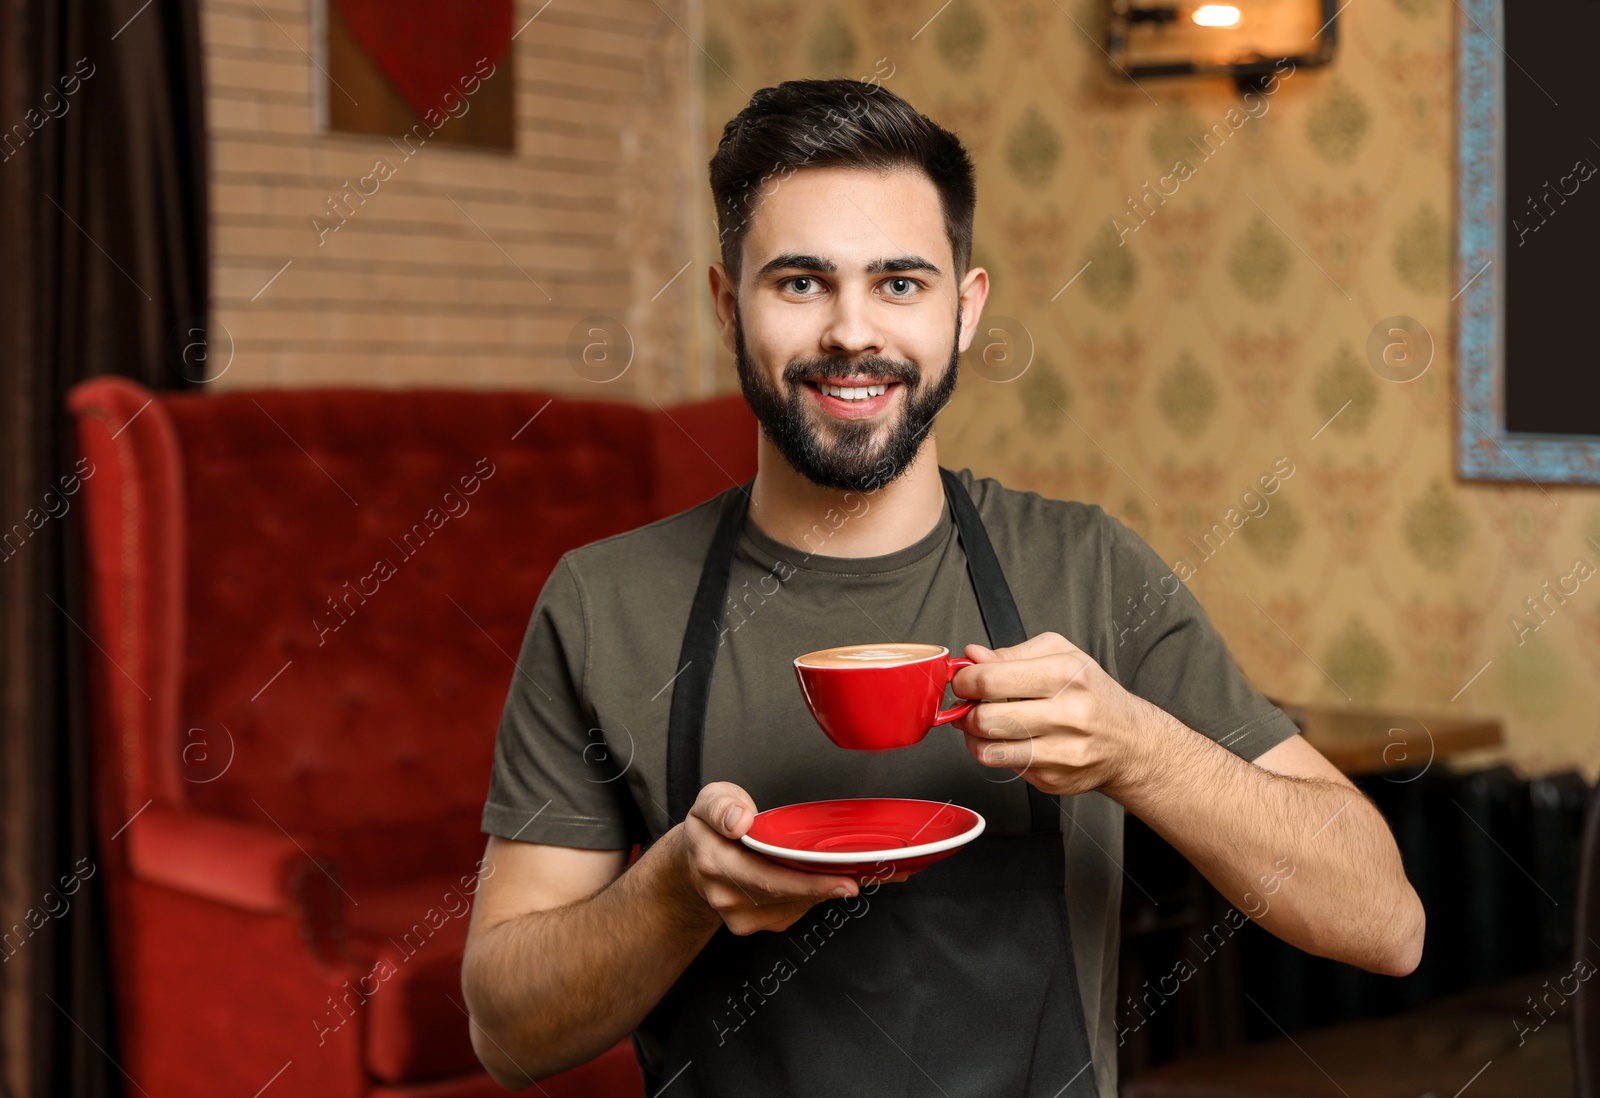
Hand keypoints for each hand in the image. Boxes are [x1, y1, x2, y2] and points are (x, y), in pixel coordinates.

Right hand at [676, 782, 910, 935]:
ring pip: (798, 904)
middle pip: (791, 896)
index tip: (843, 882)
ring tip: (863, 871)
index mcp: (717, 864)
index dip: (810, 884)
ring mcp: (744, 916)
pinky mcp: (761, 922)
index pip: (768, 879)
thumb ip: (721, 805)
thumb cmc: (708, 832)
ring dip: (829, 889)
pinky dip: (819, 894)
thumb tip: (739, 821)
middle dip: (832, 886)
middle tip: (870, 875)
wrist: (692, 866)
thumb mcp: (707, 802)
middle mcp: (729, 897)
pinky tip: (835, 878)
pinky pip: (797, 909)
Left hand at [948, 632, 1179, 797]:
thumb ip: (1013, 653)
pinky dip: (994, 752)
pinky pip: (1004, 766)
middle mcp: (1068, 714)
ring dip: (974, 736)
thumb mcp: (1062, 656)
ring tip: (983, 723)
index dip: (965, 680)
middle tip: (970, 703)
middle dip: (967, 710)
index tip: (963, 680)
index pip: (991, 679)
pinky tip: (1004, 740)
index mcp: (1067, 674)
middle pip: (985, 718)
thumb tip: (974, 656)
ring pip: (989, 749)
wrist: (1130, 742)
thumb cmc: (1093, 695)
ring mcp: (1061, 751)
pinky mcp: (1054, 778)